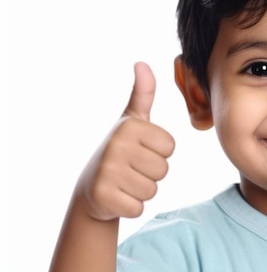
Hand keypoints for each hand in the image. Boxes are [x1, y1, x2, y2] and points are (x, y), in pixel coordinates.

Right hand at [77, 62, 175, 219]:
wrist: (91, 188)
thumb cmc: (120, 151)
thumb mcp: (131, 121)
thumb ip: (142, 94)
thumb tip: (142, 63)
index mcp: (129, 126)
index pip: (170, 147)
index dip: (159, 154)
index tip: (140, 151)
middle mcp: (116, 145)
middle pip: (163, 169)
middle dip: (151, 174)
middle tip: (131, 169)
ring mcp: (108, 171)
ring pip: (152, 190)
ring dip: (142, 191)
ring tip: (124, 182)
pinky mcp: (104, 197)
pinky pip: (138, 208)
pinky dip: (131, 207)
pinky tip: (118, 197)